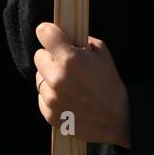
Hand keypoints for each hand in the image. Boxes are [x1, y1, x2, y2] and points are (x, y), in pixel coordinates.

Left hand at [34, 22, 130, 146]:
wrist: (115, 122)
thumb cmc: (110, 87)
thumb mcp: (103, 55)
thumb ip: (84, 41)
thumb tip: (69, 37)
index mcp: (70, 59)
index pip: (44, 33)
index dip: (48, 32)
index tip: (51, 35)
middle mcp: (57, 77)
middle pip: (38, 56)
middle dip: (51, 57)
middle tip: (66, 64)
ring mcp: (51, 97)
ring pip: (39, 77)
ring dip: (50, 77)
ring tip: (69, 83)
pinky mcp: (49, 113)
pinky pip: (42, 97)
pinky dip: (51, 95)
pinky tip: (68, 97)